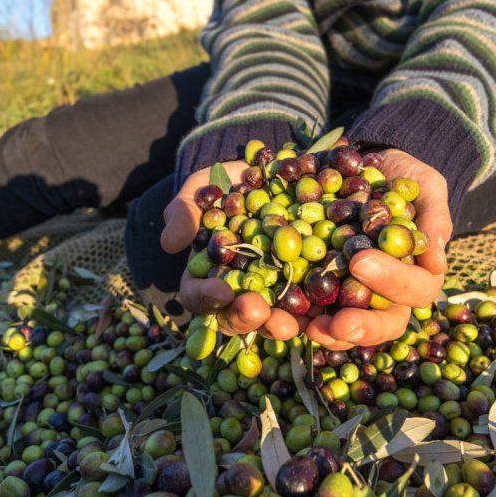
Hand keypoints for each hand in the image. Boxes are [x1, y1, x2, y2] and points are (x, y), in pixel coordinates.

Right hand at [161, 162, 302, 339]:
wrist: (269, 172)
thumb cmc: (224, 185)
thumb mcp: (200, 192)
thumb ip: (184, 214)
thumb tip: (170, 244)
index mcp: (208, 276)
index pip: (199, 296)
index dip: (206, 297)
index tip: (220, 291)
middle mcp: (240, 291)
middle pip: (238, 316)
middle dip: (246, 317)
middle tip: (256, 310)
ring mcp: (274, 289)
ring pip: (275, 317)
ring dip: (281, 324)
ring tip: (290, 322)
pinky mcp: (307, 281)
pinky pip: (312, 299)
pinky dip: (317, 306)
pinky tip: (324, 306)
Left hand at [306, 149, 450, 349]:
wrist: (361, 168)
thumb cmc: (400, 178)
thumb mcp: (423, 185)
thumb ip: (434, 216)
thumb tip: (437, 260)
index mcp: (417, 273)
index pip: (415, 289)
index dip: (393, 283)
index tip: (362, 262)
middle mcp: (387, 293)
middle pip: (383, 323)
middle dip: (362, 326)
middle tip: (337, 323)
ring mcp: (353, 295)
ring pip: (348, 329)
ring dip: (330, 334)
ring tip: (310, 328)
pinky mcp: (322, 289)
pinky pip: (311, 311)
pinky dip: (298, 316)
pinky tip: (281, 316)